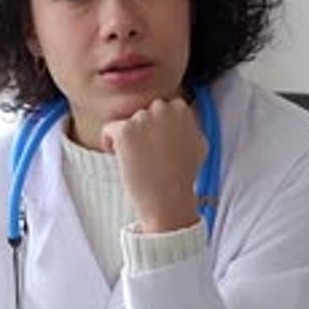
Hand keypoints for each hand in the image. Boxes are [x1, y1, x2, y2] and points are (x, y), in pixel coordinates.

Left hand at [101, 97, 206, 232]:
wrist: (169, 199)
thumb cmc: (183, 177)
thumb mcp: (199, 145)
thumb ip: (189, 126)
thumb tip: (182, 118)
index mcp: (181, 109)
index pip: (160, 110)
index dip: (156, 130)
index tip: (156, 147)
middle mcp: (163, 109)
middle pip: (142, 115)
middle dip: (142, 133)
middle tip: (146, 156)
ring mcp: (143, 118)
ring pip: (126, 123)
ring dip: (128, 140)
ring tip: (137, 161)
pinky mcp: (125, 131)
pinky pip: (108, 130)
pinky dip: (110, 143)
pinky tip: (119, 158)